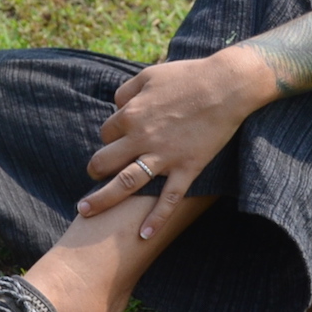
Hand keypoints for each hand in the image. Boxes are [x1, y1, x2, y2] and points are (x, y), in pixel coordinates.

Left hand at [78, 48, 277, 239]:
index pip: (106, 133)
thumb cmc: (187, 76)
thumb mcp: (148, 75)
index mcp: (130, 114)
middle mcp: (141, 138)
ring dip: (102, 200)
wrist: (226, 85)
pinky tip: (143, 236)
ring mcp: (164, 156)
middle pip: (104, 161)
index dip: (109, 138)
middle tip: (92, 177)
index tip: (117, 140)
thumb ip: (126, 91)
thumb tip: (115, 106)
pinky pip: (168, 199)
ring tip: (86, 211)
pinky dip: (156, 219)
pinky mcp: (187, 168)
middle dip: (94, 171)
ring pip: (125, 184)